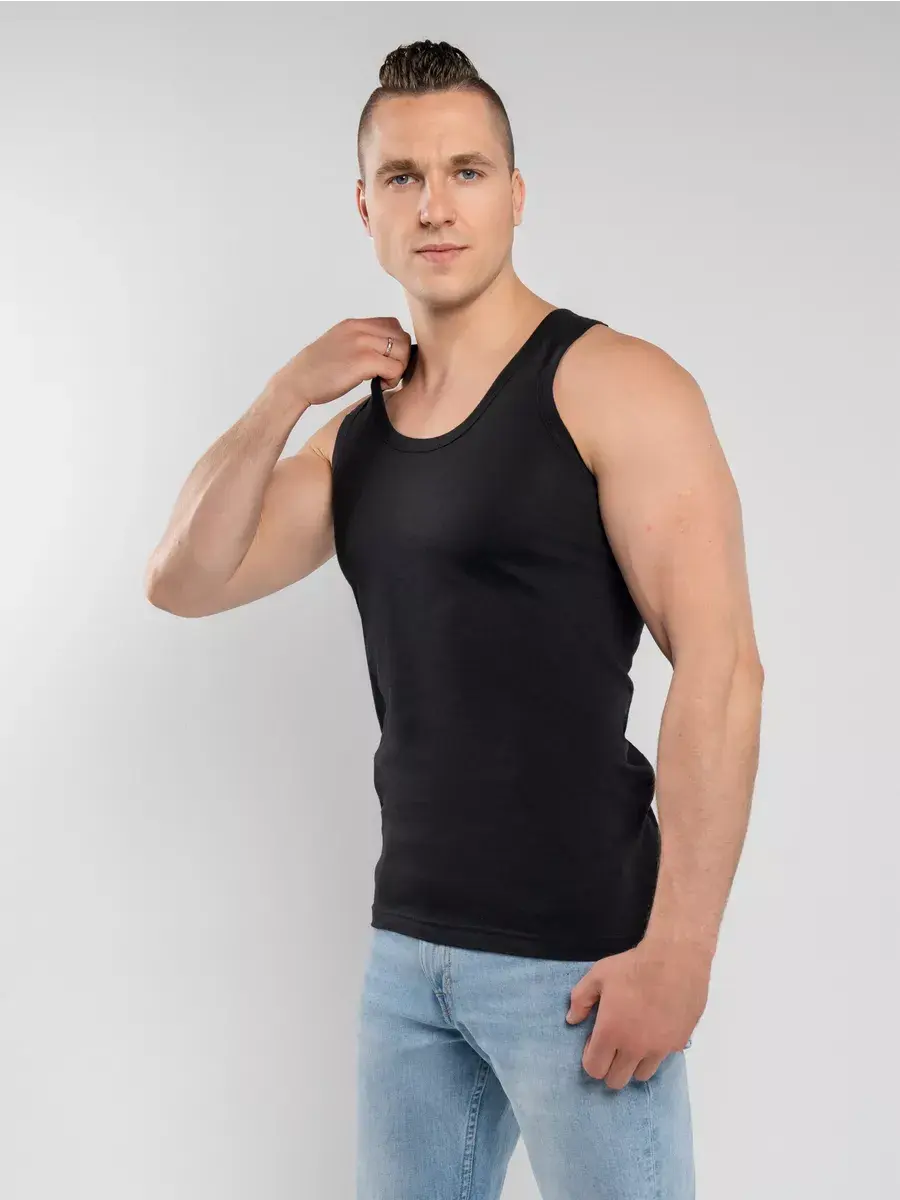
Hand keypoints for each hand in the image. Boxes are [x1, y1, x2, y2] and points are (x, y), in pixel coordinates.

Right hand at [272, 316, 411, 407]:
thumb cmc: (316, 371)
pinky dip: (392, 379)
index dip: (396, 344)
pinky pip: (395, 368)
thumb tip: (383, 350)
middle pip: (401, 336)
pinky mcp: (364, 361)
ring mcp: (362, 343)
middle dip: (401, 357)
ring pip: (402, 351)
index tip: (386, 361)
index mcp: (354, 324)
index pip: (392, 324)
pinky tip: (379, 385)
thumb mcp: (338, 344)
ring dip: (398, 368)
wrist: (297, 382)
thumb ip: (359, 341)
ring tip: (383, 379)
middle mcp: (359, 329)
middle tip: (388, 373)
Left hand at [565, 938, 710, 1088]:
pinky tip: (655, 1029)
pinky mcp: (678, 1043)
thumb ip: (580, 999)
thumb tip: (572, 1020)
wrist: (676, 960)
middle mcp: (634, 1048)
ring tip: (634, 1042)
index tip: (594, 1045)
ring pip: (641, 1076)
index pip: (594, 1069)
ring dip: (634, 1064)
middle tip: (612, 1048)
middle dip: (610, 1068)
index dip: (591, 1060)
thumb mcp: (598, 974)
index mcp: (611, 1033)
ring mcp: (659, 1049)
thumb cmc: (633, 966)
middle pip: (617, 1081)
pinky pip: (662, 1059)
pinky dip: (655, 1051)